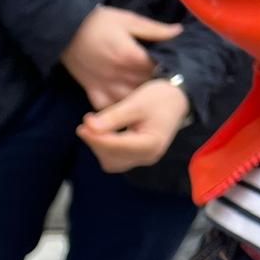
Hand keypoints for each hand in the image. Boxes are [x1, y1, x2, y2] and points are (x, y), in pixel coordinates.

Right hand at [62, 6, 181, 109]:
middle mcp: (119, 74)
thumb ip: (154, 29)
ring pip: (129, 102)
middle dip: (156, 86)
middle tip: (164, 83)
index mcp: (130, 56)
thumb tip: (178, 32)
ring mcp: (104, 85)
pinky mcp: (92, 90)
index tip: (175, 68)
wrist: (64, 30)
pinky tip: (124, 105)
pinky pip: (106, 108)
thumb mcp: (128, 19)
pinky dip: (116, 109)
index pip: (158, 68)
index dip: (169, 69)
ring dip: (138, 100)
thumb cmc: (98, 22)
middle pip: (145, 88)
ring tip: (147, 96)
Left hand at [76, 78, 191, 172]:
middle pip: (112, 158)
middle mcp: (148, 156)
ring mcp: (142, 159)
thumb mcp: (137, 102)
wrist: (176, 100)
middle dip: (97, 142)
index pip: (117, 147)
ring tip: (91, 126)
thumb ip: (113, 116)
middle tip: (86, 123)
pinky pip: (114, 159)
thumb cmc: (159, 98)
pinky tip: (100, 133)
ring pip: (111, 161)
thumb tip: (89, 127)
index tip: (84, 125)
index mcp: (152, 144)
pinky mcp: (136, 157)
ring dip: (98, 146)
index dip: (97, 138)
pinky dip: (104, 148)